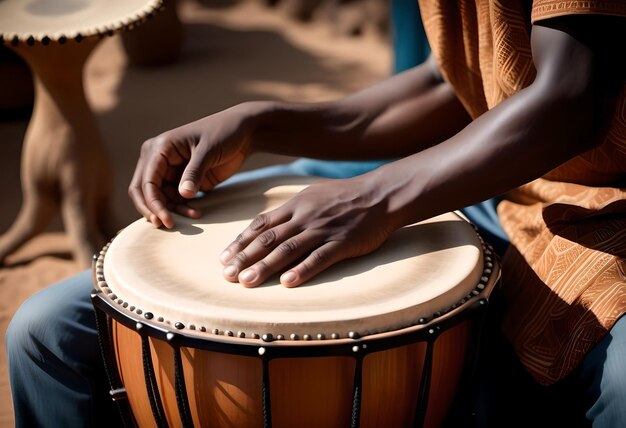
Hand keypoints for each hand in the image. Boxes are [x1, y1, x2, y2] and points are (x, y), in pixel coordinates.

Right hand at [128, 107, 252, 227]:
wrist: (243, 133)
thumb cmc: (223, 133)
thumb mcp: (208, 151)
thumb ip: (194, 172)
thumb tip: (183, 195)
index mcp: (159, 148)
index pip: (146, 181)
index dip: (153, 203)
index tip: (166, 220)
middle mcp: (158, 160)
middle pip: (143, 191)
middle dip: (154, 209)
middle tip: (168, 225)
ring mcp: (170, 171)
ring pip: (159, 198)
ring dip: (172, 210)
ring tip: (194, 214)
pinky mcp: (182, 180)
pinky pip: (174, 199)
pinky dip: (181, 208)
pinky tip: (196, 212)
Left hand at [220, 176, 395, 286]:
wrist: (381, 194)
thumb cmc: (346, 196)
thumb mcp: (314, 195)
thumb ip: (292, 210)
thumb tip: (269, 224)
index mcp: (296, 205)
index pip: (261, 224)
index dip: (241, 242)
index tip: (224, 257)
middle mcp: (305, 217)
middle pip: (269, 239)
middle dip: (245, 258)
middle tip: (227, 275)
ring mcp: (323, 229)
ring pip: (288, 249)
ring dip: (265, 267)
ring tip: (247, 282)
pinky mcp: (342, 243)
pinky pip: (319, 258)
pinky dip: (303, 270)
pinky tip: (288, 283)